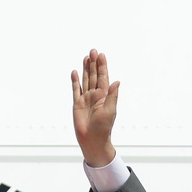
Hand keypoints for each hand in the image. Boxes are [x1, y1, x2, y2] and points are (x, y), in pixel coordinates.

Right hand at [71, 48, 118, 166]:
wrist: (92, 140)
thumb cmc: (103, 127)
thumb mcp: (110, 110)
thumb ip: (112, 95)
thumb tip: (117, 81)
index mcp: (104, 96)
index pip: (103, 77)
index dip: (102, 66)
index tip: (101, 55)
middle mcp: (95, 95)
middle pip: (94, 76)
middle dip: (94, 64)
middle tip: (93, 51)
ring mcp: (86, 99)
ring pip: (85, 80)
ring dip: (85, 69)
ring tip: (86, 57)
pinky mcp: (77, 104)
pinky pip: (76, 90)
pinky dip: (75, 81)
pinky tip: (75, 72)